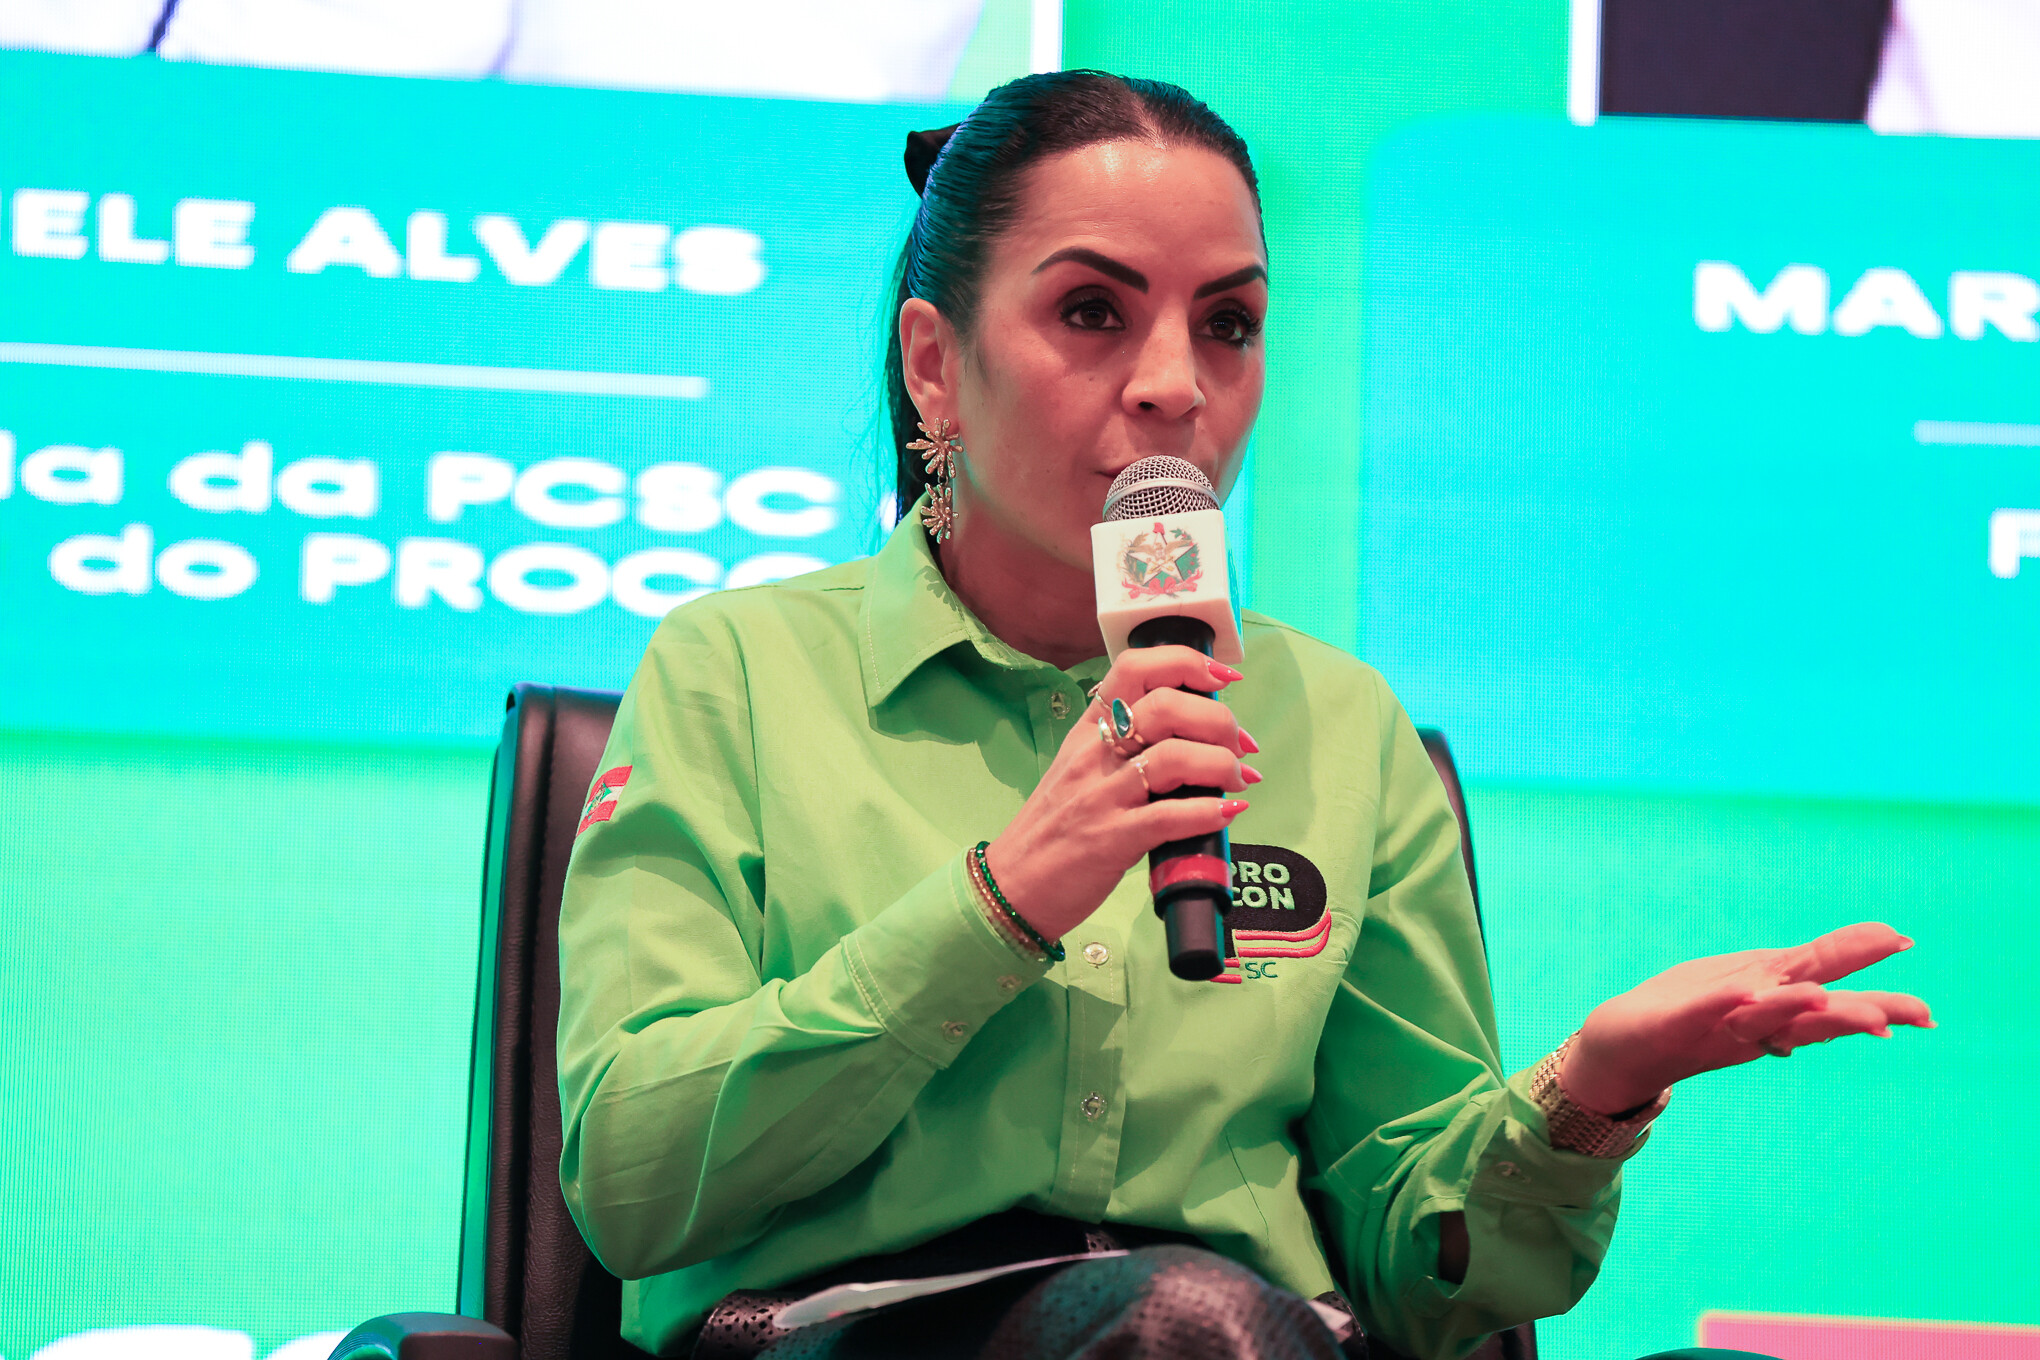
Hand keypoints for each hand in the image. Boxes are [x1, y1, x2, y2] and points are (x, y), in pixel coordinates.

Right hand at [986, 646, 1257, 941]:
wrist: (1014, 885)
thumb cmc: (1055, 828)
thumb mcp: (1081, 770)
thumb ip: (1125, 745)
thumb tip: (1192, 735)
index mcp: (1087, 729)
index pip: (1135, 668)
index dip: (1187, 663)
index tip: (1224, 677)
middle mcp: (1093, 754)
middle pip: (1167, 707)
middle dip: (1219, 720)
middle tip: (1240, 746)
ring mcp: (1101, 796)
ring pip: (1174, 758)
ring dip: (1222, 765)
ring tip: (1239, 780)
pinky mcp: (1111, 839)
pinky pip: (1170, 816)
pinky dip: (1209, 812)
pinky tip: (1227, 813)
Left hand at [1560, 922, 1934, 1114]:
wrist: (1615, 1051)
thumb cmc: (1682, 1013)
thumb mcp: (1741, 989)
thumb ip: (1786, 987)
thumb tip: (1835, 983)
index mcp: (1770, 1007)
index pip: (1828, 990)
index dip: (1869, 979)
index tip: (1914, 969)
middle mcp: (1751, 1022)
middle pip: (1813, 1017)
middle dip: (1860, 1011)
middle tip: (1916, 1014)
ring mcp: (1713, 1025)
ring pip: (1764, 1017)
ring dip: (1795, 1008)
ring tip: (1827, 998)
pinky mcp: (1672, 1024)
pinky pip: (1701, 1010)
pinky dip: (1725, 1002)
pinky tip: (1745, 992)